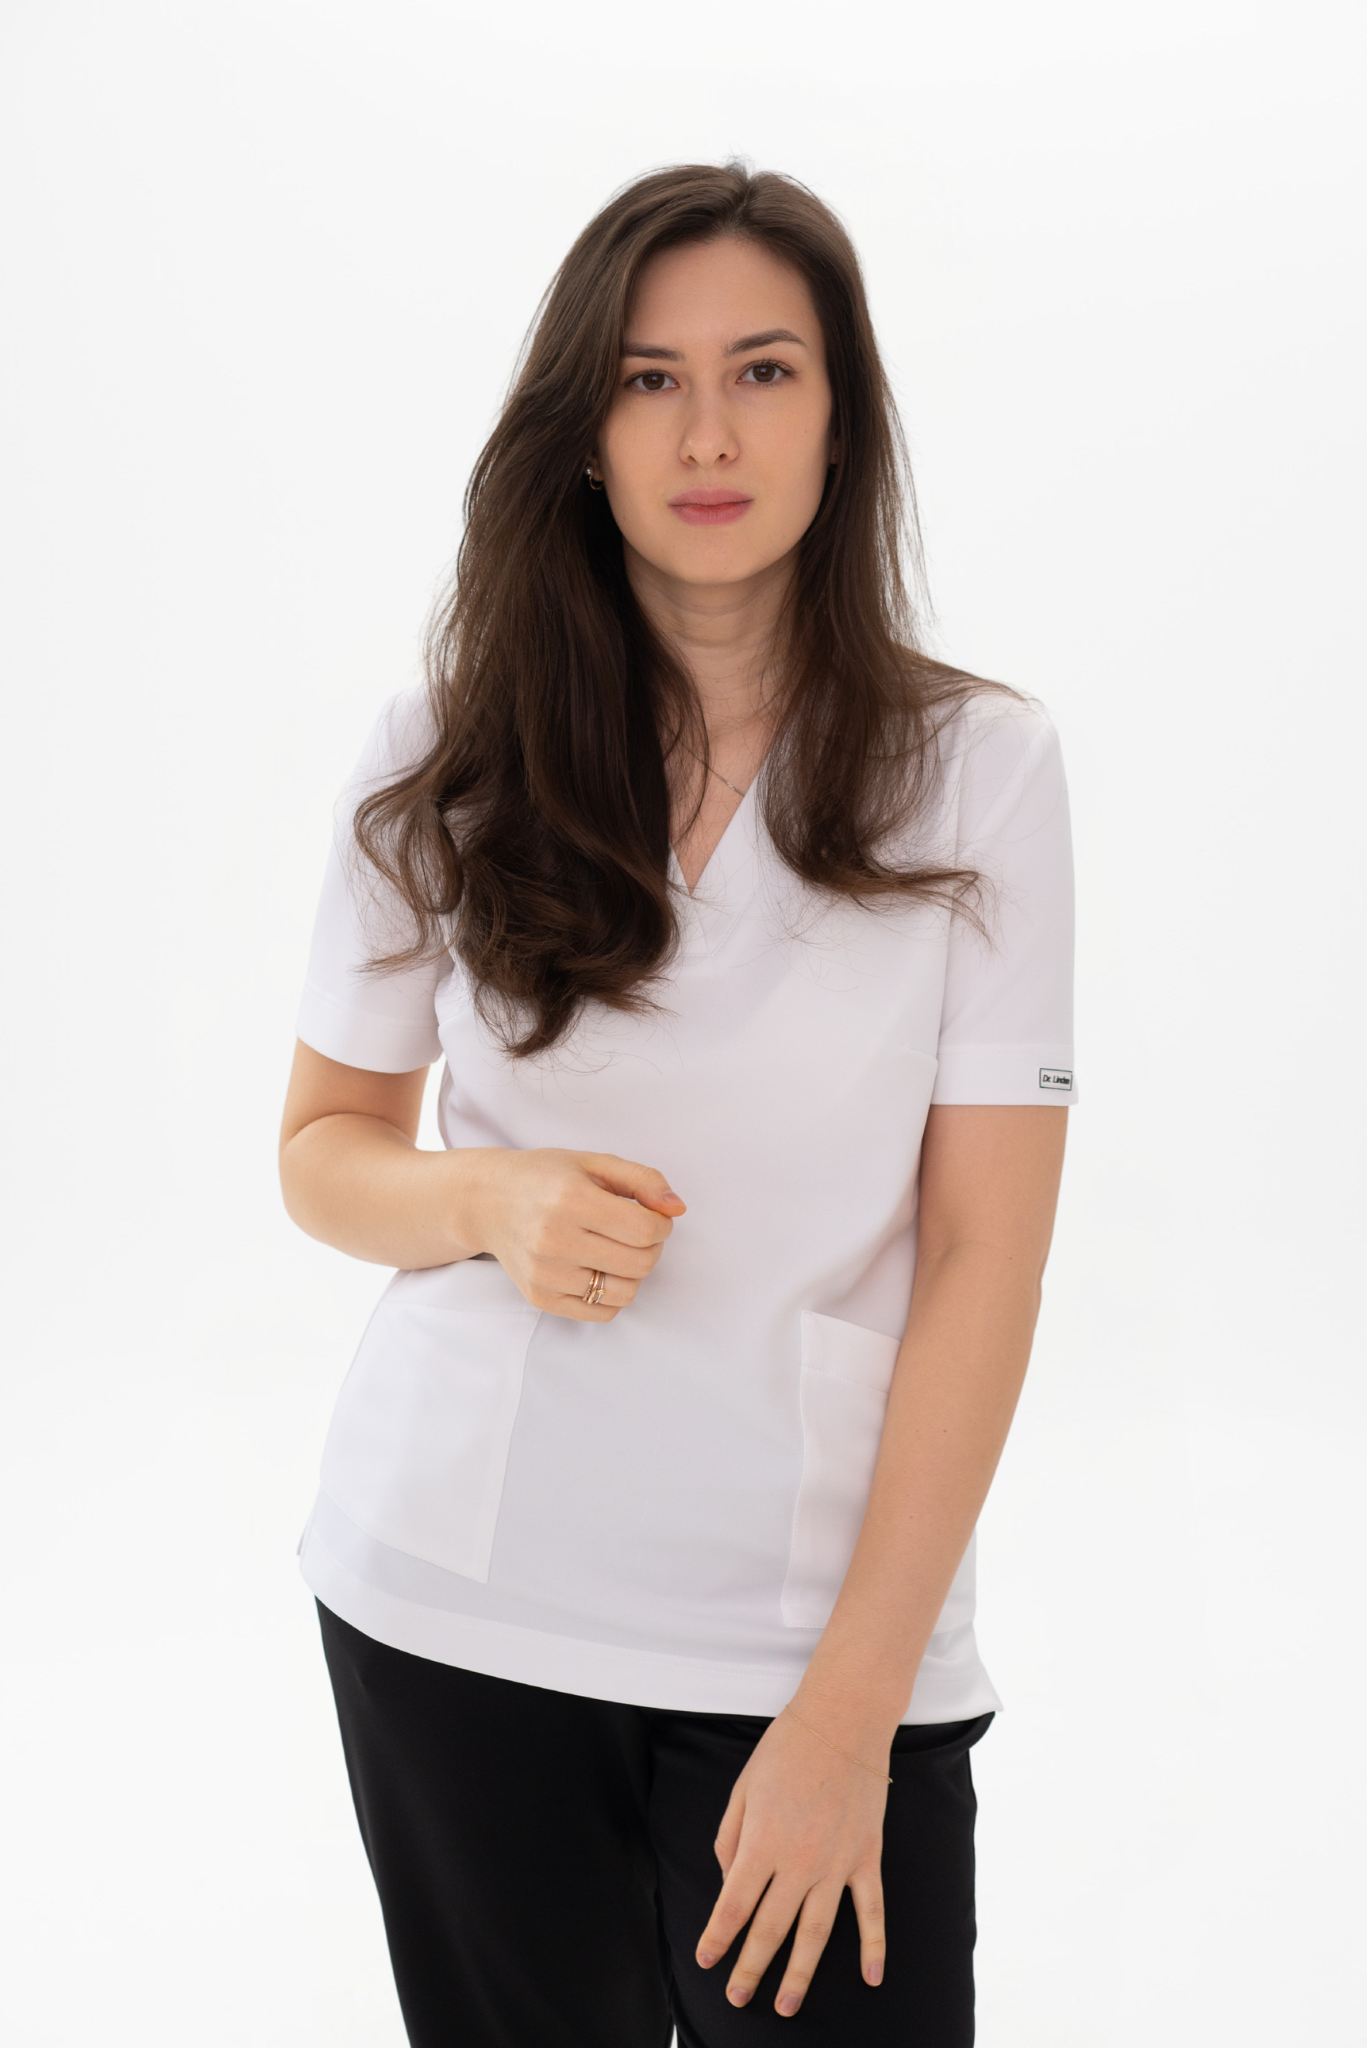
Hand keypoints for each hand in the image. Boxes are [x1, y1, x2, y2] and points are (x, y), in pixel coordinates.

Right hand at [462, 1148, 684, 1320]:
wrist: (487, 1200)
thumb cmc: (545, 1177)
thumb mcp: (595, 1162)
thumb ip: (643, 1180)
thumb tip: (678, 1208)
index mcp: (571, 1200)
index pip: (645, 1230)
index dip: (662, 1225)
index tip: (654, 1216)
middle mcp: (554, 1240)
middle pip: (639, 1264)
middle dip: (652, 1248)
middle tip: (636, 1231)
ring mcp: (545, 1274)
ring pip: (625, 1292)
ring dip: (634, 1273)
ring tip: (617, 1250)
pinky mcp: (540, 1297)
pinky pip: (601, 1313)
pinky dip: (612, 1294)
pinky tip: (599, 1268)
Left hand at [696, 1703, 889, 2017]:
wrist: (842, 1721)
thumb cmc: (786, 1749)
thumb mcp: (743, 1787)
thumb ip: (730, 1838)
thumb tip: (730, 1880)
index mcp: (761, 1843)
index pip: (732, 1906)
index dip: (717, 1939)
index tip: (707, 1962)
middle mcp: (797, 1862)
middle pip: (770, 1929)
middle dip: (751, 1969)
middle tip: (737, 1999)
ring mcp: (836, 1864)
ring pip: (816, 1933)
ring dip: (800, 1973)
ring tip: (787, 2006)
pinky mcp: (866, 1857)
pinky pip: (870, 1911)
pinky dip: (873, 1946)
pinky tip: (870, 1978)